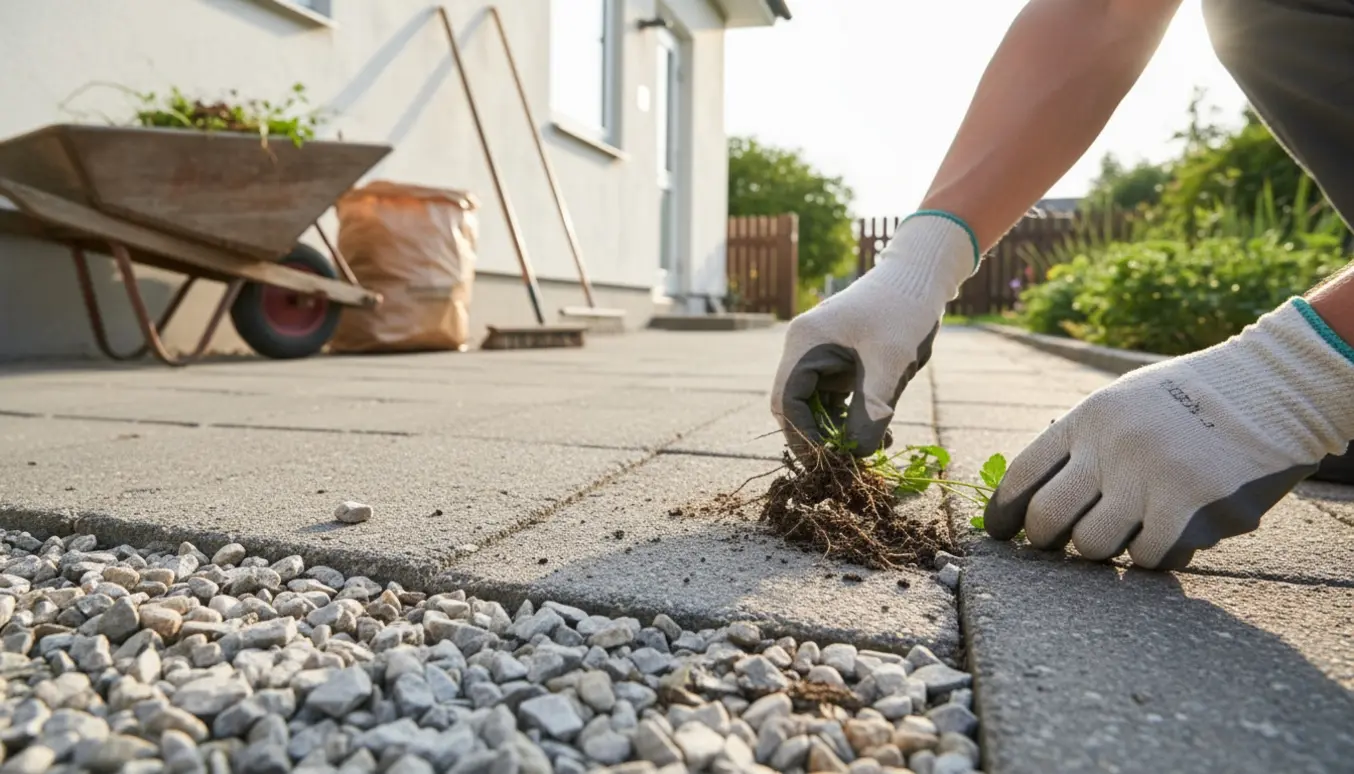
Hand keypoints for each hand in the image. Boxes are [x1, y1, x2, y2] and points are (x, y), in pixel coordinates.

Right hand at [770, 213, 977, 455]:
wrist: (922, 277)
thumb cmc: (904, 311)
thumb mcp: (890, 363)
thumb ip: (871, 409)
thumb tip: (855, 456)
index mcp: (805, 343)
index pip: (787, 400)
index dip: (803, 436)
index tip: (828, 463)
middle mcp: (804, 348)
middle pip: (796, 406)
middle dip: (820, 438)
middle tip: (847, 466)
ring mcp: (820, 354)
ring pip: (816, 407)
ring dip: (839, 433)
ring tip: (871, 452)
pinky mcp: (839, 361)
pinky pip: (835, 399)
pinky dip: (852, 419)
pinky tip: (880, 435)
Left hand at [984, 299, 1353, 568]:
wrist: (1271, 389)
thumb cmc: (1187, 401)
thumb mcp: (1122, 404)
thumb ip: (1081, 445)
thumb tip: (1031, 496)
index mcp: (1088, 420)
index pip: (1023, 475)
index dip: (1003, 512)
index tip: (1001, 533)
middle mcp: (1111, 449)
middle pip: (1046, 519)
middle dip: (1042, 542)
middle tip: (1052, 547)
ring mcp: (1150, 480)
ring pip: (1092, 546)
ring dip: (1100, 550)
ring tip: (1119, 533)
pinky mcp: (1191, 509)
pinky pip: (1148, 556)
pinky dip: (1152, 554)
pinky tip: (1167, 534)